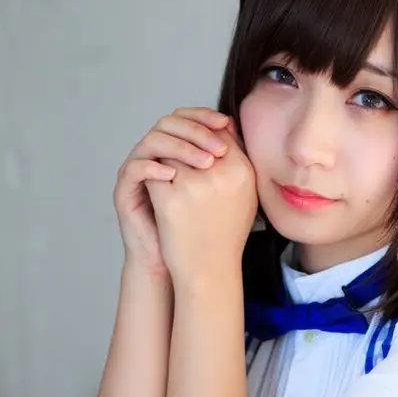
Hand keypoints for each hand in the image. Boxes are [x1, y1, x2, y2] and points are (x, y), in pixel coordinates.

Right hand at [113, 108, 234, 276]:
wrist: (176, 263)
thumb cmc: (199, 228)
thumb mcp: (216, 190)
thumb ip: (222, 162)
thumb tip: (237, 131)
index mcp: (174, 150)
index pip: (185, 118)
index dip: (204, 116)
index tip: (227, 124)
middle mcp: (153, 155)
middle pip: (168, 123)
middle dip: (195, 130)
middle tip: (218, 147)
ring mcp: (137, 169)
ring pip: (153, 140)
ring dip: (180, 147)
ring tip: (204, 163)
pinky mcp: (124, 189)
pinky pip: (135, 168)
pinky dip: (154, 167)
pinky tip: (173, 174)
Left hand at [147, 130, 257, 287]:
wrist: (209, 270)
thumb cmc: (225, 234)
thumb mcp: (244, 196)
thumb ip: (236, 161)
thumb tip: (223, 126)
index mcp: (242, 171)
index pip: (219, 133)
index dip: (204, 136)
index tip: (196, 150)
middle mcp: (221, 173)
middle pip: (193, 138)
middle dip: (183, 145)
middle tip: (178, 160)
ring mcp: (194, 185)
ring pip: (171, 152)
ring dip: (166, 160)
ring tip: (169, 179)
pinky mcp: (170, 198)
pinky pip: (155, 172)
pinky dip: (153, 178)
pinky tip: (156, 192)